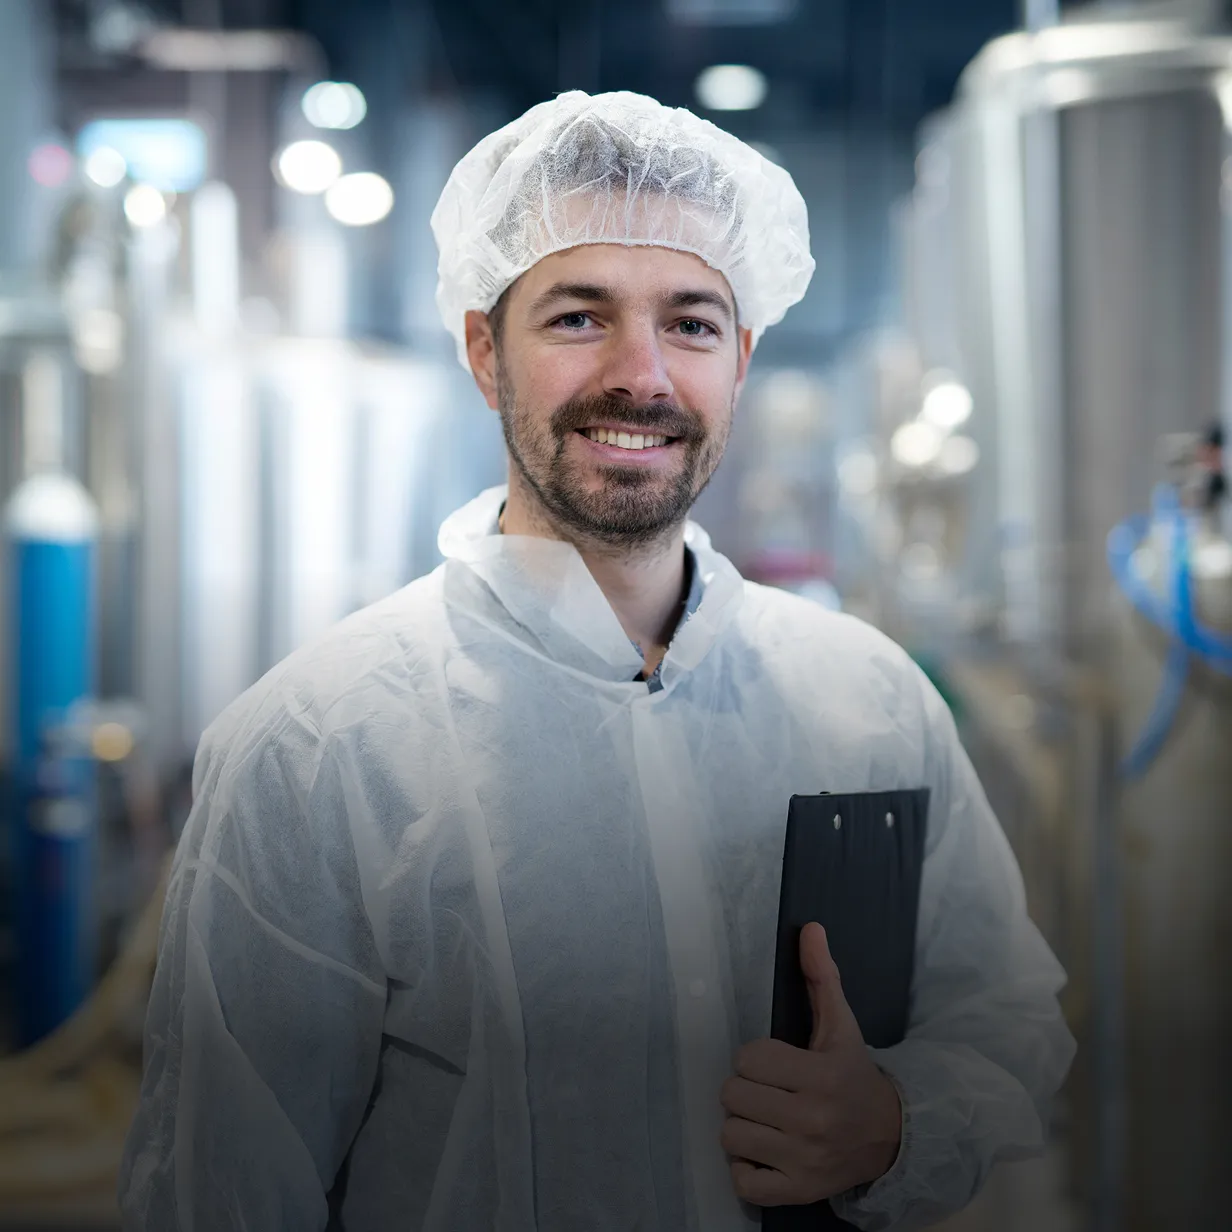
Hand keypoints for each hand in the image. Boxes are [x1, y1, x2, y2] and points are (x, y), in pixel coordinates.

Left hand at [719, 922, 902, 1206]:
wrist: (889, 1137)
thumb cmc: (852, 1074)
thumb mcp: (841, 1025)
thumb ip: (821, 976)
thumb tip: (810, 928)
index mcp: (823, 1075)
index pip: (749, 1059)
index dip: (756, 1058)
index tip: (775, 1062)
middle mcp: (813, 1119)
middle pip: (733, 1095)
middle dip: (746, 1090)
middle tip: (769, 1091)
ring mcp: (804, 1160)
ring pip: (731, 1135)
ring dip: (743, 1126)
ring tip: (767, 1119)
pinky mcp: (798, 1191)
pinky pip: (743, 1181)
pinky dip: (746, 1168)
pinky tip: (765, 1151)